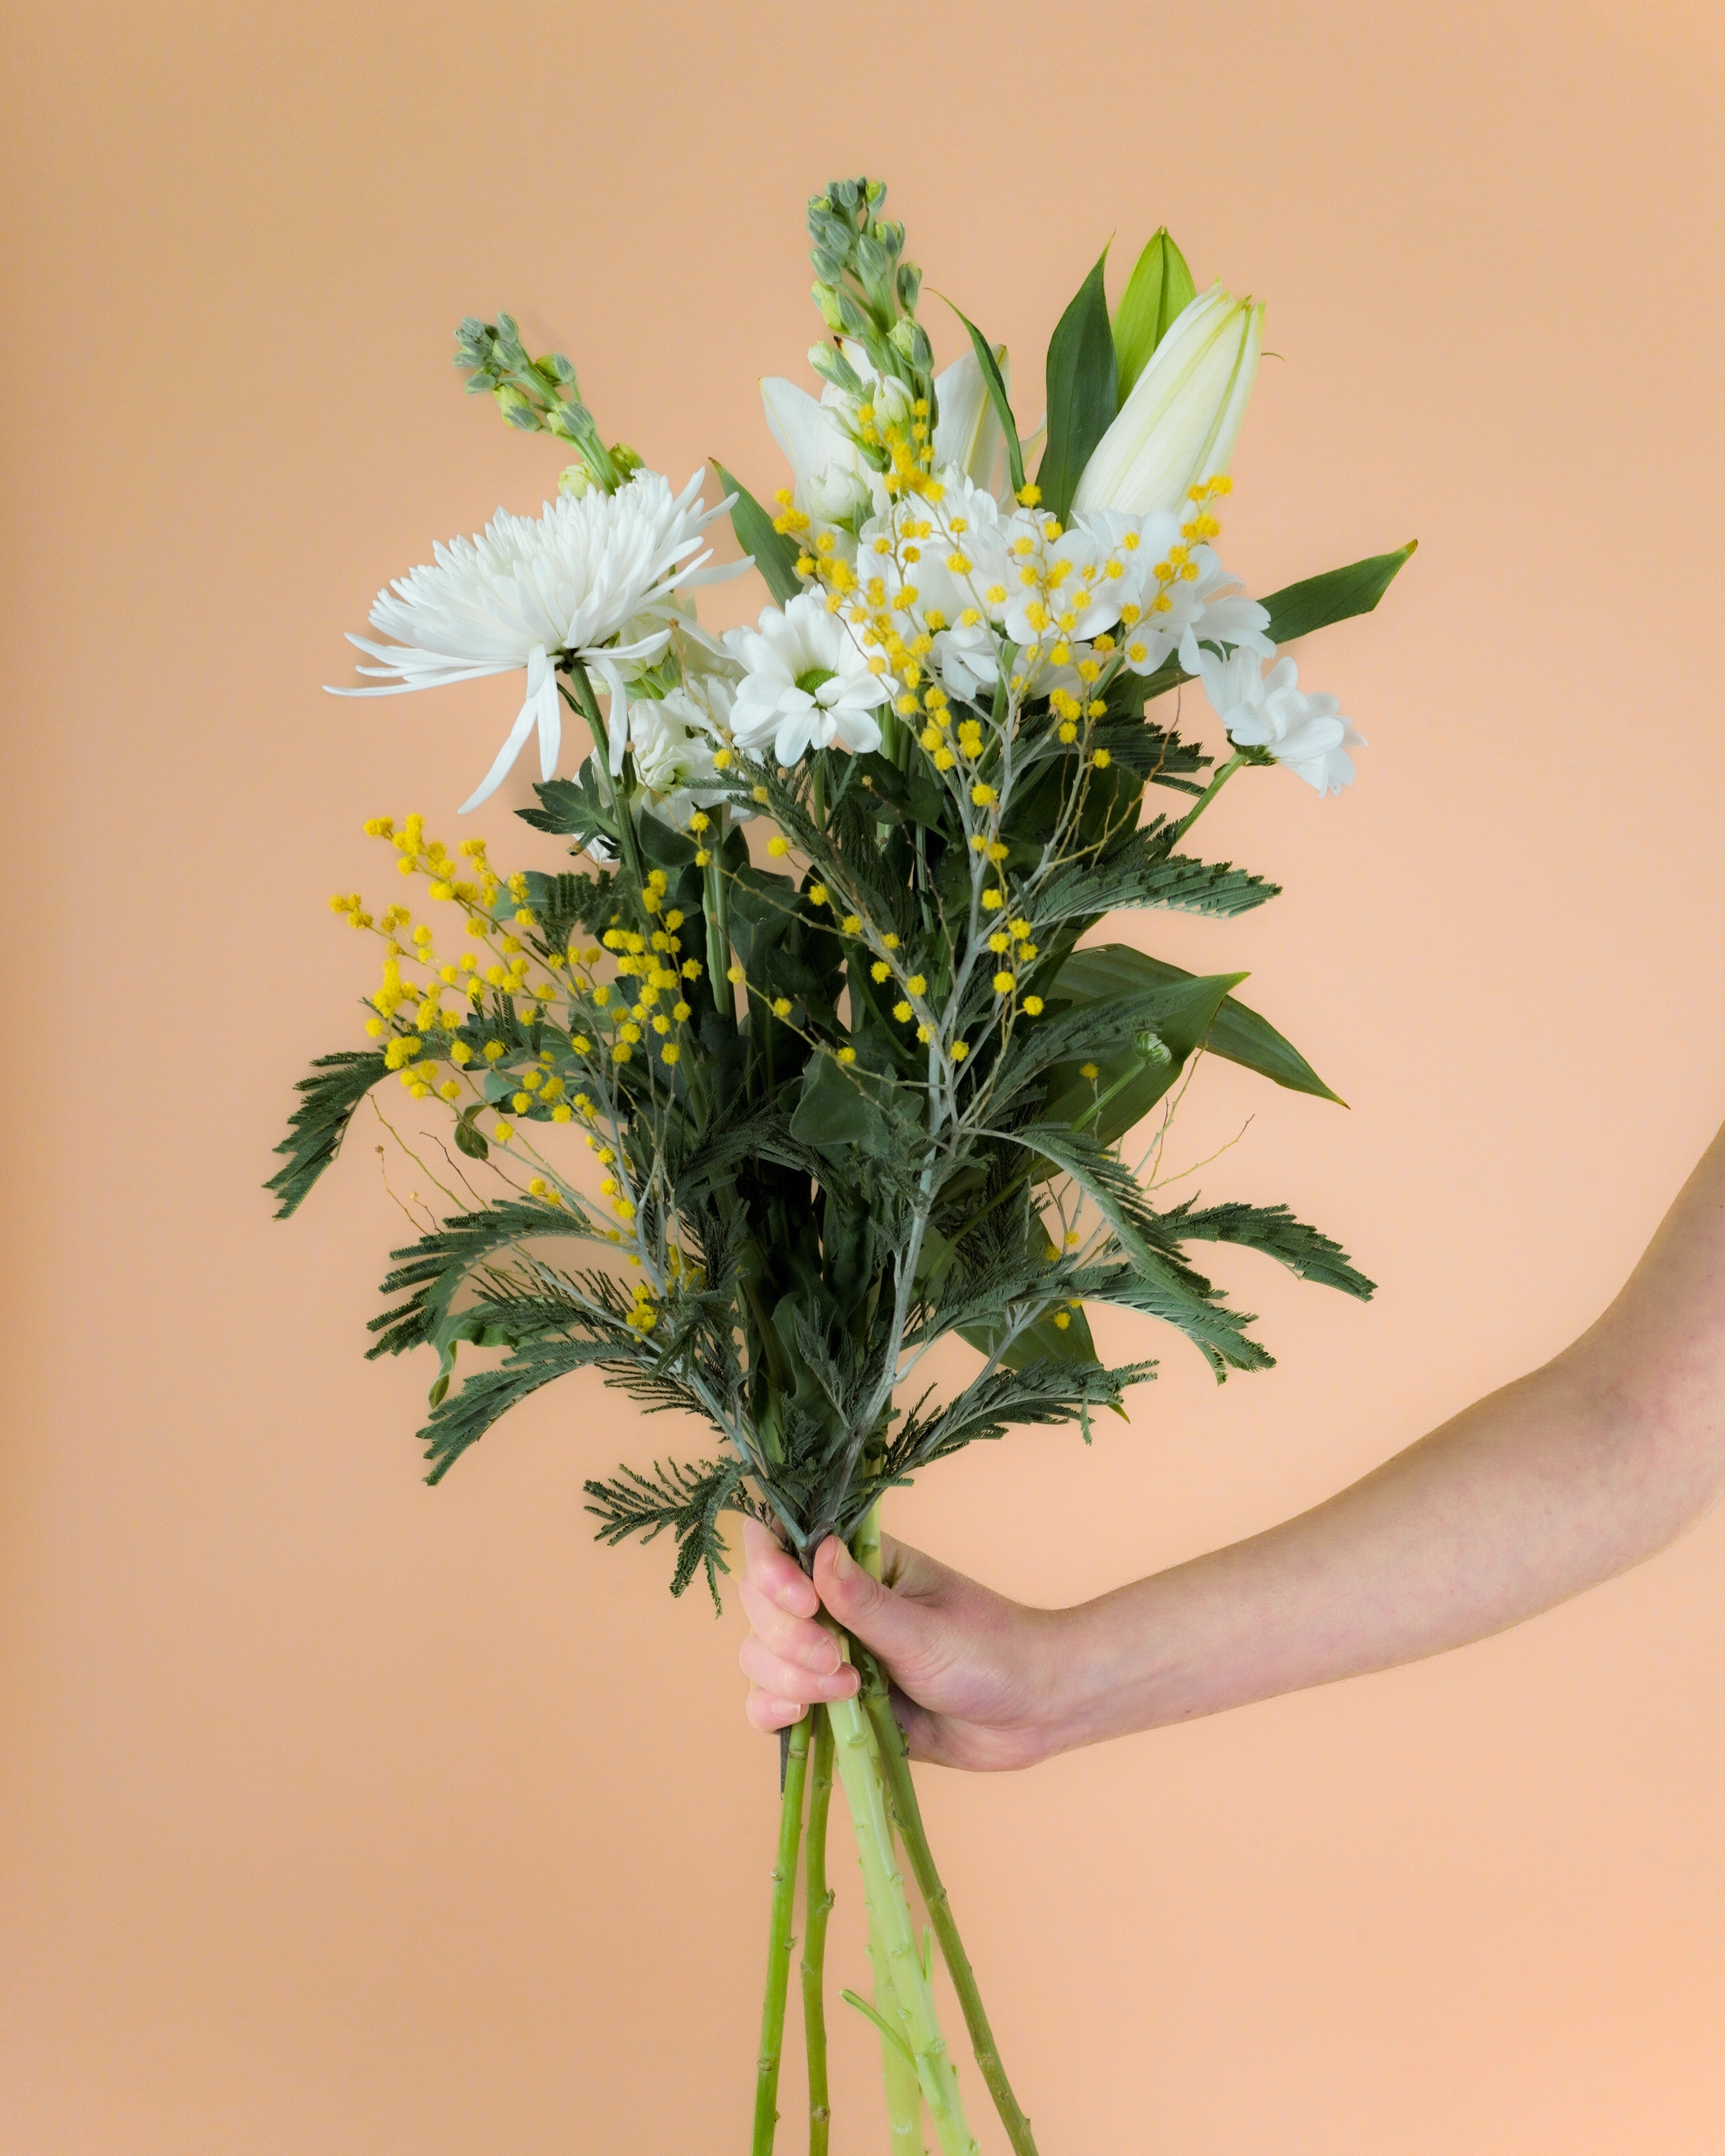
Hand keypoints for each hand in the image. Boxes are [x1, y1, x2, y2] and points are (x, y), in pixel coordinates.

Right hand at [736, 1519, 1068, 1770]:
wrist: (1032, 1713)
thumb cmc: (992, 1653)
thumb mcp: (928, 1630)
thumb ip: (865, 1602)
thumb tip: (819, 1550)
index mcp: (859, 1562)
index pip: (782, 1544)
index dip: (772, 1571)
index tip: (803, 1604)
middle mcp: (834, 1603)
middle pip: (761, 1606)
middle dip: (786, 1638)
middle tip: (835, 1662)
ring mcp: (829, 1654)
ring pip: (760, 1657)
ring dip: (784, 1677)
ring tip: (845, 1694)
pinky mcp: (832, 1704)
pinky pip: (774, 1703)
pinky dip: (774, 1710)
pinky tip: (800, 1716)